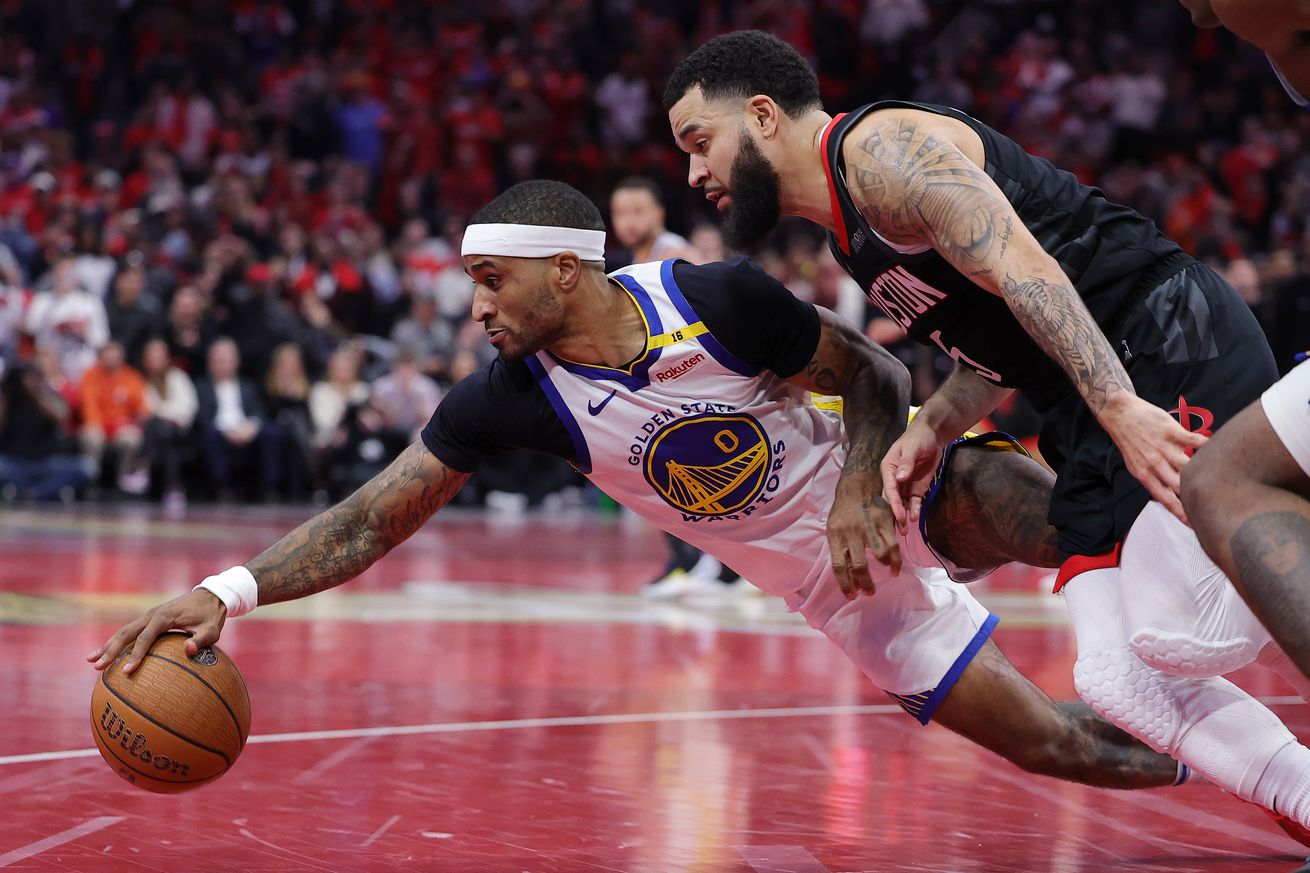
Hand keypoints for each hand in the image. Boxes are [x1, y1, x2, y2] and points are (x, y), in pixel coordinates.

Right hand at [87, 589, 227, 674]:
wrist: (211, 596)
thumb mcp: (213, 629)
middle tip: (97, 667)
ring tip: (91, 661)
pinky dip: (117, 642)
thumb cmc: (212, 615)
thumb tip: (188, 651)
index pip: (145, 638)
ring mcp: (149, 616)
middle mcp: (152, 614)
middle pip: (126, 633)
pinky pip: (130, 631)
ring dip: (107, 645)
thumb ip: (202, 640)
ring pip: (123, 631)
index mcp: (165, 617)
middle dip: (110, 650)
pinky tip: (106, 654)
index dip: (135, 655)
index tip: (126, 672)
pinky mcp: (150, 619)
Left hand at [827, 471, 901, 598]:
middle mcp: (851, 533)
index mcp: (835, 536)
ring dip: (884, 570)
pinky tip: (895, 566)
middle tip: (869, 592)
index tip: (852, 595)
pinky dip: (895, 559)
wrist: (857, 484)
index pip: (839, 566)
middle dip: (865, 583)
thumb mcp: (834, 528)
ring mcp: (869, 527)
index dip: (845, 584)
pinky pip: (892, 545)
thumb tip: (847, 573)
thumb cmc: (844, 510)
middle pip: (859, 566)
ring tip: (888, 575)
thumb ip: (840, 548)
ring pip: (879, 557)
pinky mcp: (884, 522)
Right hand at [880, 419, 945, 534]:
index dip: (893, 503)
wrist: (933, 436)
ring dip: (902, 517)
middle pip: (892, 499)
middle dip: (895, 515)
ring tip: (904, 532)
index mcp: (888, 468)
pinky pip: (914, 502)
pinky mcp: (916, 488)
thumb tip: (900, 478)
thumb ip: (906, 463)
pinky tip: (915, 518)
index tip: (899, 515)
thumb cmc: (918, 438)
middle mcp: (894, 479)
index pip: (889, 489)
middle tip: (899, 531)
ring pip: (901, 504)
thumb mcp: (912, 447)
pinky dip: (914, 510)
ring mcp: (905, 485)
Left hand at [1101, 393, 1206, 524]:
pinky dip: (1209, 446)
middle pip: (1180, 486)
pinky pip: (1196, 441)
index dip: (1180, 512)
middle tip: (1213, 505)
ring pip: (1189, 466)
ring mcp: (1164, 448)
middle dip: (1195, 497)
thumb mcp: (1136, 464)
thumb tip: (1172, 492)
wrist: (1120, 414)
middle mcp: (1155, 463)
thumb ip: (1154, 478)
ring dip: (1206, 473)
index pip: (1165, 498)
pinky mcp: (1172, 432)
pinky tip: (1219, 450)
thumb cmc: (1130, 440)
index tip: (1193, 523)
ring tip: (1222, 480)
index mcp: (1144, 474)